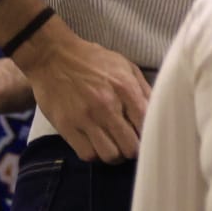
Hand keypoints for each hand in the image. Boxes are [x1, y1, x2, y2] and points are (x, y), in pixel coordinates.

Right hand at [15, 22, 148, 162]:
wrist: (54, 57)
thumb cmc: (93, 60)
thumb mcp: (125, 65)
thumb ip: (143, 89)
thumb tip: (157, 111)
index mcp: (125, 88)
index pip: (145, 125)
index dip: (149, 135)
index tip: (146, 137)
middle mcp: (107, 106)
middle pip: (130, 147)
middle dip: (134, 149)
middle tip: (130, 145)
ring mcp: (85, 119)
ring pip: (110, 155)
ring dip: (115, 155)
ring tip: (114, 146)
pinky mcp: (67, 127)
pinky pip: (87, 154)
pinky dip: (95, 155)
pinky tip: (97, 145)